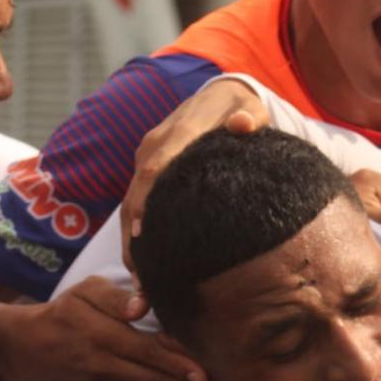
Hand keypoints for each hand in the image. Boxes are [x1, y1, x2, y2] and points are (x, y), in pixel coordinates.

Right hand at [0, 276, 230, 380]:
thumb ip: (115, 295)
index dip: (175, 363)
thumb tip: (141, 305)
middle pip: (153, 379)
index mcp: (100, 333)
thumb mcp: (84, 291)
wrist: (22, 348)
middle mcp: (102, 364)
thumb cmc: (62, 312)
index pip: (145, 349)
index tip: (205, 373)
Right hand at [121, 79, 268, 271]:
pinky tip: (142, 268)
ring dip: (131, 242)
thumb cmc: (238, 109)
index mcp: (177, 133)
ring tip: (140, 284)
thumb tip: (244, 124)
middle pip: (137, 193)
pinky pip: (136, 203)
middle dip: (134, 234)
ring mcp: (147, 159)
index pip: (156, 168)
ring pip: (131, 203)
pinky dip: (136, 234)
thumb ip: (248, 117)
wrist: (219, 96)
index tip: (143, 235)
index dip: (147, 201)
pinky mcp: (148, 171)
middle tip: (141, 276)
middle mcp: (154, 147)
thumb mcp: (249, 109)